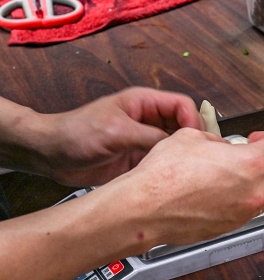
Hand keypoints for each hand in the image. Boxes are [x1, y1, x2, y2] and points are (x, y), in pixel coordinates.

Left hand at [33, 87, 203, 186]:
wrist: (50, 155)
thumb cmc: (76, 133)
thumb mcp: (117, 131)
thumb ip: (150, 135)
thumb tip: (178, 143)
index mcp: (144, 102)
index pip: (182, 105)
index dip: (193, 119)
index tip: (195, 138)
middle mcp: (148, 119)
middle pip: (183, 124)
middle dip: (191, 138)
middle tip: (197, 156)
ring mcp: (143, 139)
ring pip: (175, 144)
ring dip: (180, 154)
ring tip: (185, 168)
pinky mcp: (138, 158)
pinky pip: (161, 161)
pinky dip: (168, 168)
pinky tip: (170, 176)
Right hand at [95, 128, 263, 249]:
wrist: (145, 207)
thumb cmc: (165, 174)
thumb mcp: (191, 137)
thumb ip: (215, 140)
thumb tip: (221, 146)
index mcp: (249, 163)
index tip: (257, 140)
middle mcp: (252, 191)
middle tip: (250, 161)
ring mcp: (241, 213)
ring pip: (263, 200)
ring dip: (255, 188)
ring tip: (234, 180)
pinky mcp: (227, 228)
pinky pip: (242, 214)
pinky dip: (238, 204)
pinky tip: (218, 196)